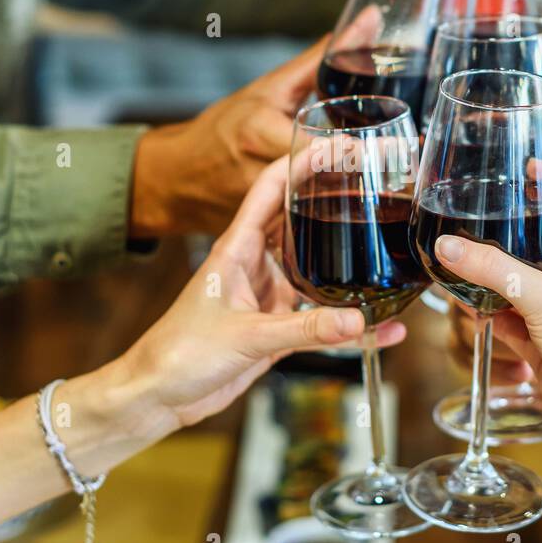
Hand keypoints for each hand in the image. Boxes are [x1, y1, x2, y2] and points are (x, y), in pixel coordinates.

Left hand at [110, 156, 405, 439]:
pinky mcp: (276, 327)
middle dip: (332, 200)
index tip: (338, 146)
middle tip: (372, 185)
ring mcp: (266, 295)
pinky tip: (381, 330)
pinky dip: (349, 324)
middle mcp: (254, 264)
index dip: (303, 163)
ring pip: (315, 267)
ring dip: (344, 258)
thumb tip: (357, 320)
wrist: (158, 396)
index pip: (271, 189)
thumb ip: (304, 329)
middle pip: (300, 220)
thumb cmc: (179, 354)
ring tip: (383, 242)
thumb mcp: (246, 336)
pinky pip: (320, 319)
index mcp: (236, 249)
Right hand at [128, 7, 383, 237]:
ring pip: (321, 215)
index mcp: (259, 136)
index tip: (401, 147)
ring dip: (359, 208)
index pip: (318, 149)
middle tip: (413, 173)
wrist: (176, 178)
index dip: (359, 152)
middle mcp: (258, 177)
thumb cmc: (223, 128)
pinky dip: (338, 225)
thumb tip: (371, 19)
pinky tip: (370, 222)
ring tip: (402, 197)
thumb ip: (322, 58)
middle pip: (326, 185)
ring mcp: (260, 213)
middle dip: (370, 182)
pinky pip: (309, 232)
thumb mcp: (270, 88)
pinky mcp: (264, 236)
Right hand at [427, 171, 541, 451]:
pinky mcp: (540, 343)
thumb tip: (448, 246)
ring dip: (493, 272)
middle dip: (519, 225)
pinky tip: (463, 303)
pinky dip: (485, 311)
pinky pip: (506, 318)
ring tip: (461, 252)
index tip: (535, 165)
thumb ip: (493, 270)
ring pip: (520, 281)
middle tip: (486, 207)